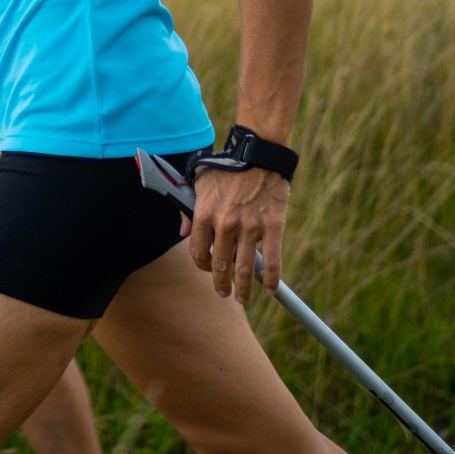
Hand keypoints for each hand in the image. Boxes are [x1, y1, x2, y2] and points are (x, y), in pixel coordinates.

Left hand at [184, 165, 288, 304]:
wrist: (258, 155)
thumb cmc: (227, 168)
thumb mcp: (199, 183)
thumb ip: (189, 209)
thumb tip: (181, 233)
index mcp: (204, 214)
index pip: (197, 252)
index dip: (202, 266)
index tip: (208, 271)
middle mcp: (225, 224)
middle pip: (220, 265)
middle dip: (221, 284)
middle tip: (224, 293)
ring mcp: (250, 227)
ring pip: (245, 268)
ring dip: (244, 289)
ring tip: (243, 299)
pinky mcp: (273, 226)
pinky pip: (272, 260)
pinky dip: (271, 279)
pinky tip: (270, 290)